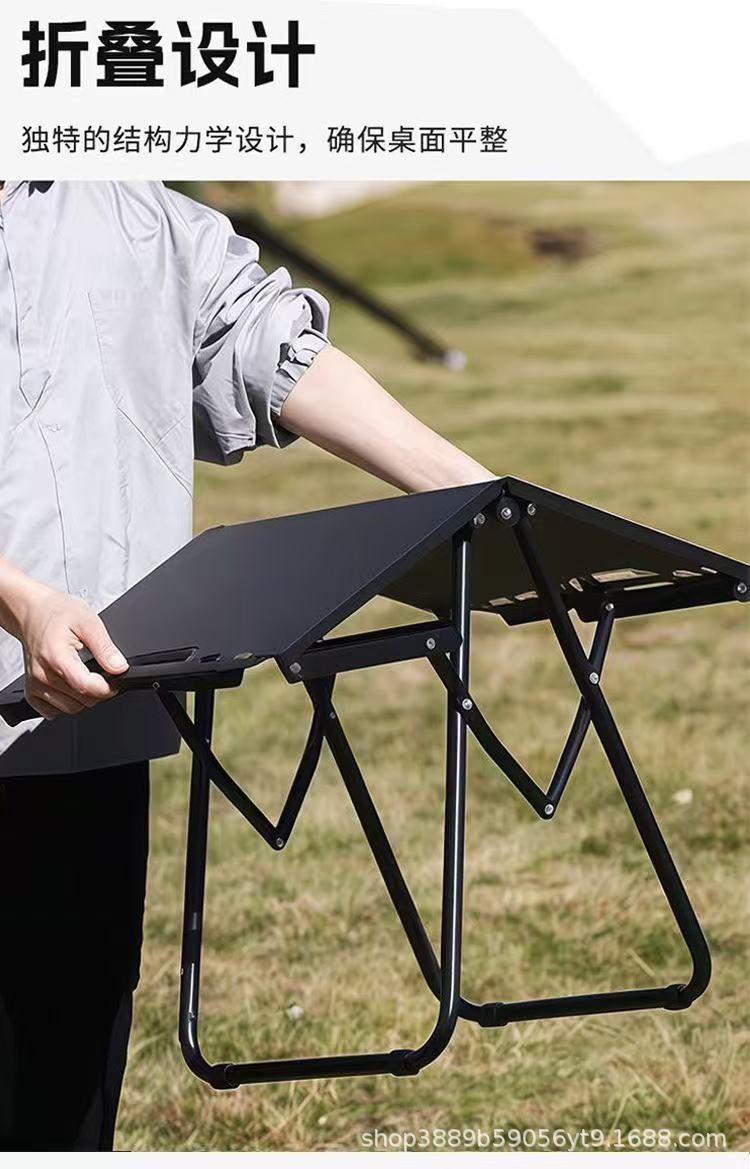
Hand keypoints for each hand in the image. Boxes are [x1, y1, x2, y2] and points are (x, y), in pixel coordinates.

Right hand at [10, 578, 127, 719]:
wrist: (32, 613)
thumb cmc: (57, 613)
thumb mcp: (88, 621)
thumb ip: (105, 647)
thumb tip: (119, 667)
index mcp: (56, 657)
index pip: (86, 687)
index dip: (107, 688)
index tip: (115, 680)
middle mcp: (42, 675)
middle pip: (81, 701)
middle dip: (97, 691)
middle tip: (100, 672)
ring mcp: (35, 685)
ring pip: (70, 709)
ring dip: (83, 698)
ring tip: (84, 675)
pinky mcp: (31, 691)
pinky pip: (53, 711)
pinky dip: (65, 703)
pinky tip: (70, 685)